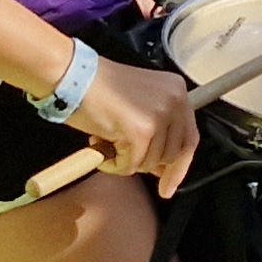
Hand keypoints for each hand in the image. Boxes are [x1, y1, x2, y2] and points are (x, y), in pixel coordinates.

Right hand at [70, 56, 196, 196]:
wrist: (72, 75)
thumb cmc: (96, 88)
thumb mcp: (138, 105)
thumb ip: (156, 131)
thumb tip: (162, 168)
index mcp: (176, 91)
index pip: (189, 138)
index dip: (180, 166)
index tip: (169, 186)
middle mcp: (175, 101)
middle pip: (173, 154)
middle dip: (149, 166)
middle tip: (124, 159)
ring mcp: (160, 116)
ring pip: (151, 162)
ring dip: (126, 160)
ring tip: (106, 141)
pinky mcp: (142, 131)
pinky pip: (131, 164)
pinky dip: (113, 164)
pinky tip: (99, 146)